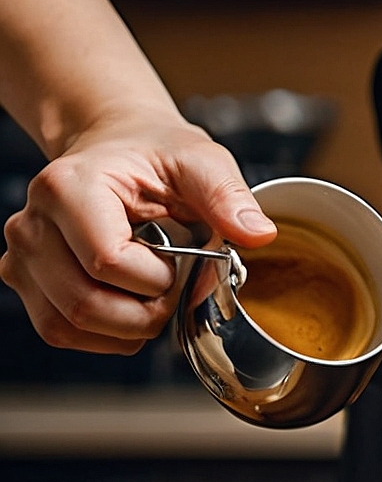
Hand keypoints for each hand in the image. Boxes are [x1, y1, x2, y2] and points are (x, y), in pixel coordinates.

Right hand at [0, 113, 275, 353]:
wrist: (116, 146)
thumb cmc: (155, 153)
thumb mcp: (201, 161)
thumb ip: (227, 196)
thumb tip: (258, 235)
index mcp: (69, 187)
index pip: (109, 262)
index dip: (157, 280)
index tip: (183, 265)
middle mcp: (32, 223)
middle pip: (84, 303)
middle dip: (143, 314)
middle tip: (175, 293)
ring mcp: (22, 253)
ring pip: (65, 324)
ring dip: (122, 329)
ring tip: (154, 299)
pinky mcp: (24, 277)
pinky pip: (56, 330)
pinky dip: (101, 336)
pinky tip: (131, 311)